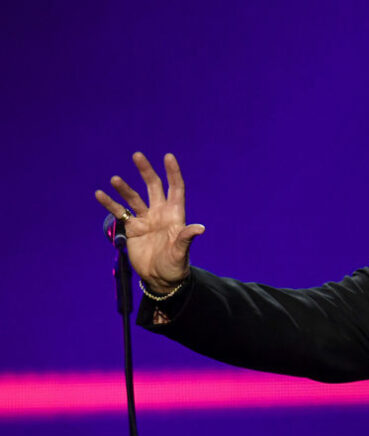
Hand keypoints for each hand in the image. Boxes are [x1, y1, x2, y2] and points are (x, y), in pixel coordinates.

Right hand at [94, 152, 203, 292]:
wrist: (159, 279)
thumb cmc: (175, 266)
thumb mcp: (181, 252)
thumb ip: (186, 238)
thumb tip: (200, 228)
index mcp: (175, 215)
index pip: (175, 189)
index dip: (173, 173)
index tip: (168, 156)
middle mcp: (160, 213)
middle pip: (153, 187)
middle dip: (146, 171)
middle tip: (137, 155)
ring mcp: (145, 219)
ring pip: (133, 198)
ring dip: (124, 188)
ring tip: (115, 179)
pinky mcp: (132, 228)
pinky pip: (119, 212)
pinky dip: (110, 203)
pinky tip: (100, 194)